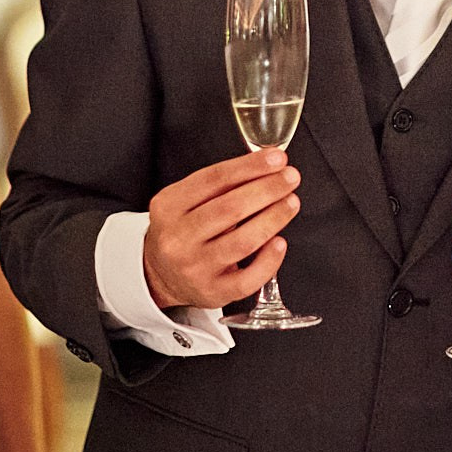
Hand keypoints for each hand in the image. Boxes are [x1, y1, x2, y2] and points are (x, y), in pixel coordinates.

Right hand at [141, 148, 301, 310]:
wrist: (160, 275)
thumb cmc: (183, 230)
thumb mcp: (185, 200)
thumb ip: (220, 184)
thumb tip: (267, 166)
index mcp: (169, 207)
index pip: (214, 180)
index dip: (250, 167)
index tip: (277, 159)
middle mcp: (178, 238)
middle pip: (230, 208)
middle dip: (267, 189)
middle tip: (291, 177)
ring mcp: (195, 268)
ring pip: (242, 241)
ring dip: (274, 217)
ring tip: (291, 203)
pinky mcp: (213, 292)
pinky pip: (248, 279)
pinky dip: (269, 260)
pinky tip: (280, 242)